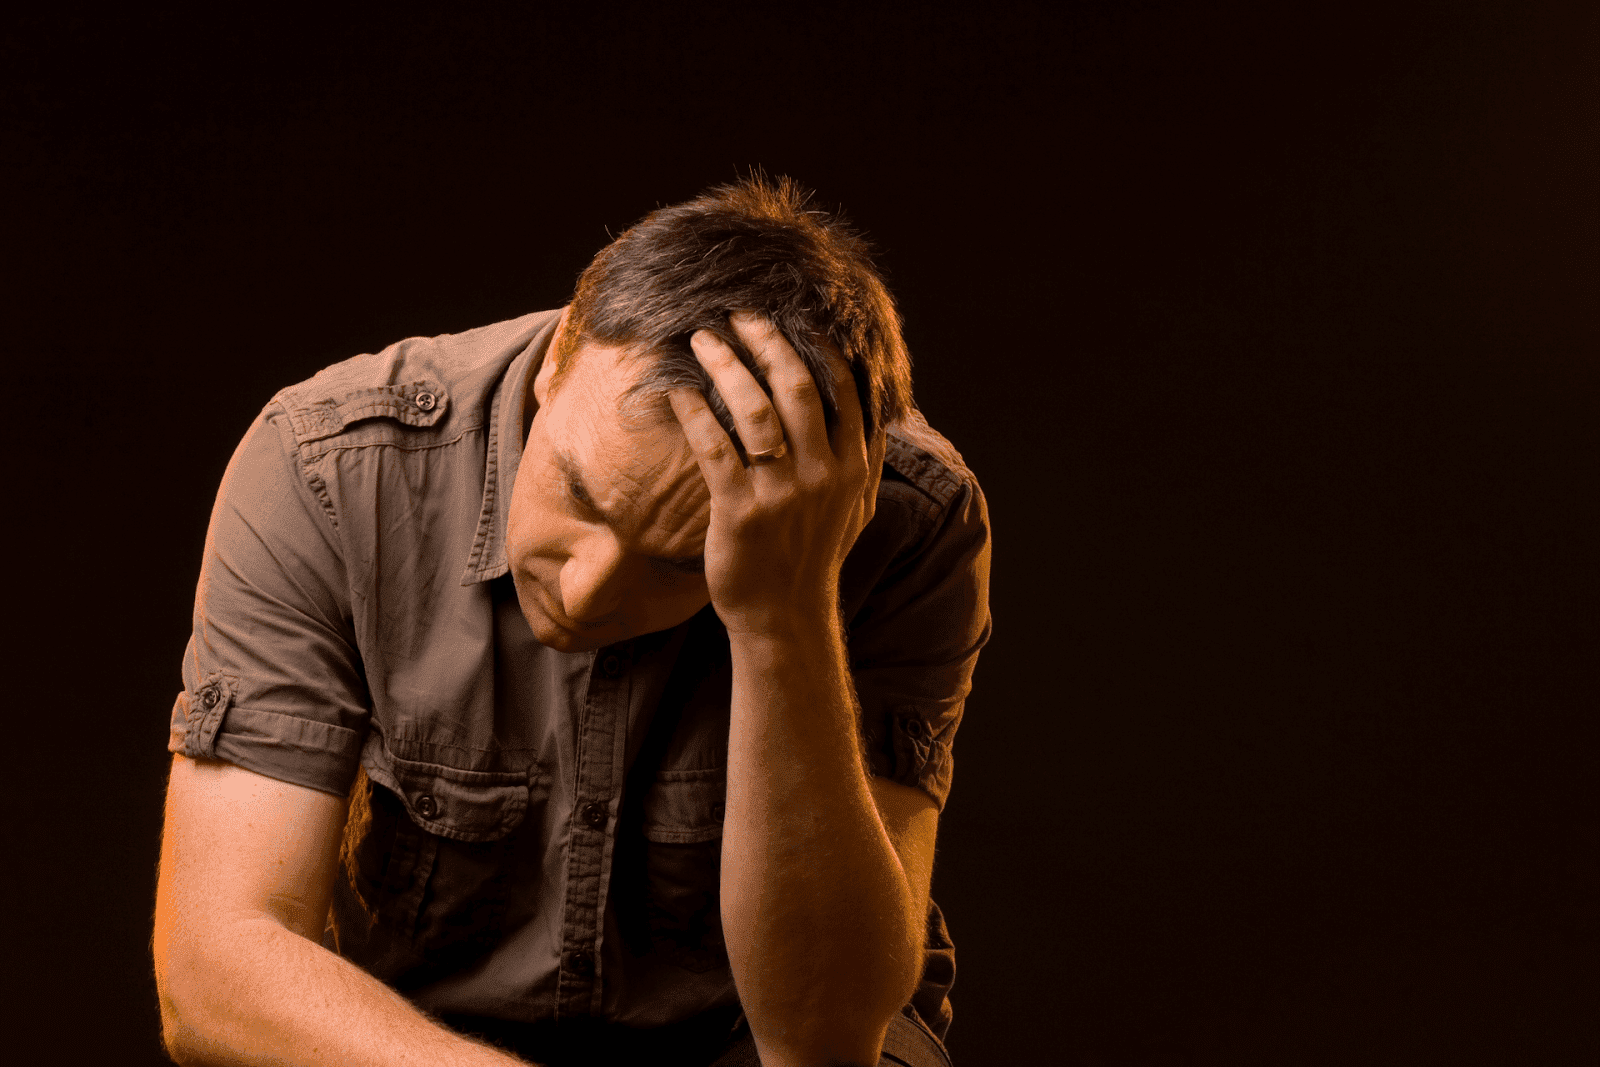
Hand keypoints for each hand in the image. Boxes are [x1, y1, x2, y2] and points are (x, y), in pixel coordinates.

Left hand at [666, 311, 885, 637]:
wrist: (785, 616)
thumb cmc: (814, 556)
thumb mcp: (857, 507)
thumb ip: (869, 458)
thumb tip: (882, 411)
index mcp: (852, 466)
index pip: (841, 388)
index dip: (815, 344)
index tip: (788, 316)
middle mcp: (822, 474)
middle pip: (796, 386)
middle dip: (766, 341)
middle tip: (738, 315)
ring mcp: (781, 493)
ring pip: (755, 410)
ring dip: (726, 366)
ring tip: (704, 340)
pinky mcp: (740, 512)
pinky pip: (714, 447)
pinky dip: (693, 411)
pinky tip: (675, 388)